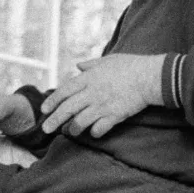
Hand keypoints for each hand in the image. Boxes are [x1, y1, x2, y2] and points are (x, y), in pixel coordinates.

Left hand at [41, 53, 164, 137]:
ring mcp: (103, 105)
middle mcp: (92, 92)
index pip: (64, 91)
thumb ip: (90, 65)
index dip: (52, 101)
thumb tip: (78, 66)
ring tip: (70, 132)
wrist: (150, 76)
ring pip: (80, 121)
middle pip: (67, 109)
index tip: (43, 110)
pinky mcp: (115, 115)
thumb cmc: (129, 65)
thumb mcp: (107, 60)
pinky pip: (99, 128)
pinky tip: (93, 132)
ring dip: (73, 129)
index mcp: (88, 78)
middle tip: (46, 130)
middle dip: (54, 120)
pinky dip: (94, 132)